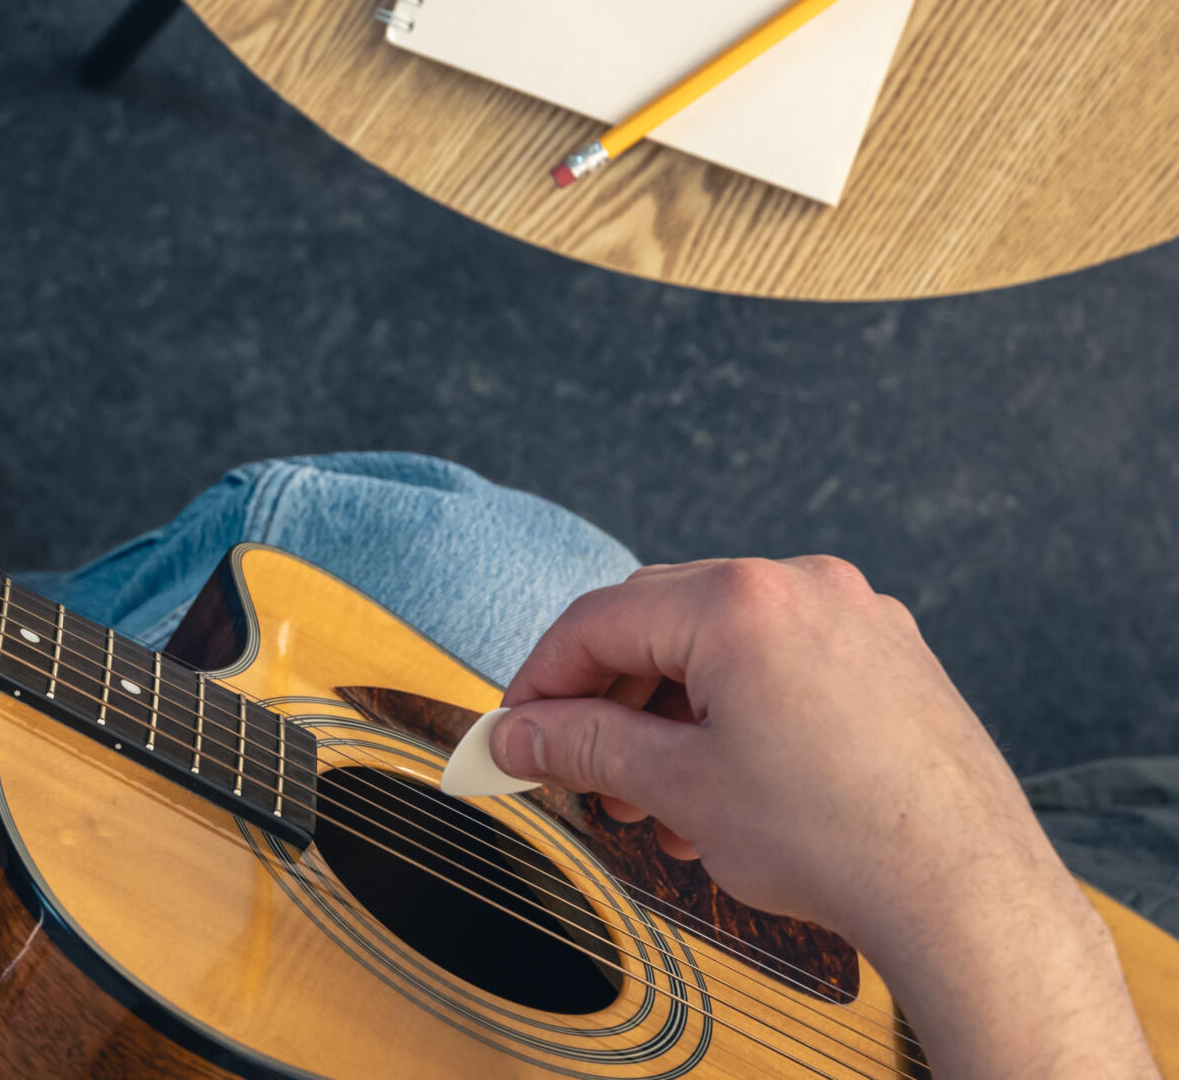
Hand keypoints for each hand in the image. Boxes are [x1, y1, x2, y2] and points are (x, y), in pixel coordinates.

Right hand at [493, 557, 1152, 1076]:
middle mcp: (801, 586)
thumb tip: (518, 735)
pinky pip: (784, 662)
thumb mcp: (678, 787)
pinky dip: (737, 711)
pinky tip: (725, 785)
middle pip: (659, 623)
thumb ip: (583, 746)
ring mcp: (856, 616)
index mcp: (738, 602)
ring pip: (723, 646)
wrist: (967, 895)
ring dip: (673, 716)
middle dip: (609, 701)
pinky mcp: (892, 656)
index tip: (515, 729)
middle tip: (577, 767)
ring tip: (656, 800)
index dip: (541, 679)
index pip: (598, 620)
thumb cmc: (837, 839)